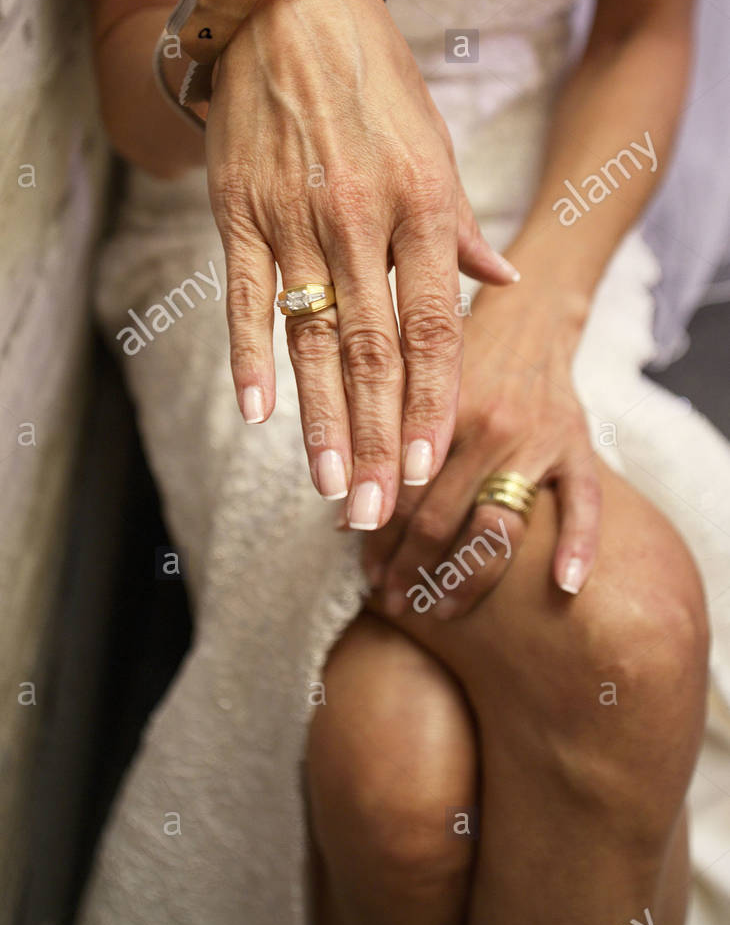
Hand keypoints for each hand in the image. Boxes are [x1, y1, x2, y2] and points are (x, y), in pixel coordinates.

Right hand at [205, 0, 517, 529]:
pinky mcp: (238, 211)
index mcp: (421, 204)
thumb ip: (461, 228)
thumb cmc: (374, 80)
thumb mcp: (435, 144)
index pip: (432, 327)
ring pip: (310, 337)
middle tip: (379, 509)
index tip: (433, 463)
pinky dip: (250, 355)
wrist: (289, 10)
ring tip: (331, 486)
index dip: (432, 401)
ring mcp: (294, 217)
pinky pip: (245, 296)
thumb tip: (501, 285)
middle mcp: (360, 218)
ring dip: (319, 419)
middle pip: (372, 350)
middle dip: (379, 436)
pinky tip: (257, 412)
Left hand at [360, 279, 600, 613]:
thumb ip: (380, 444)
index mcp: (435, 410)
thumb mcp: (412, 387)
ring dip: (465, 579)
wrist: (528, 315)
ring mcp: (536, 439)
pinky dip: (580, 546)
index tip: (365, 578)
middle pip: (438, 518)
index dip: (376, 541)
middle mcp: (486, 426)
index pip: (396, 493)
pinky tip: (564, 587)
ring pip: (497, 524)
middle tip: (393, 603)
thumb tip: (340, 518)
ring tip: (440, 609)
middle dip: (408, 570)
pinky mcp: (577, 444)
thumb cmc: (459, 363)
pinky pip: (586, 503)